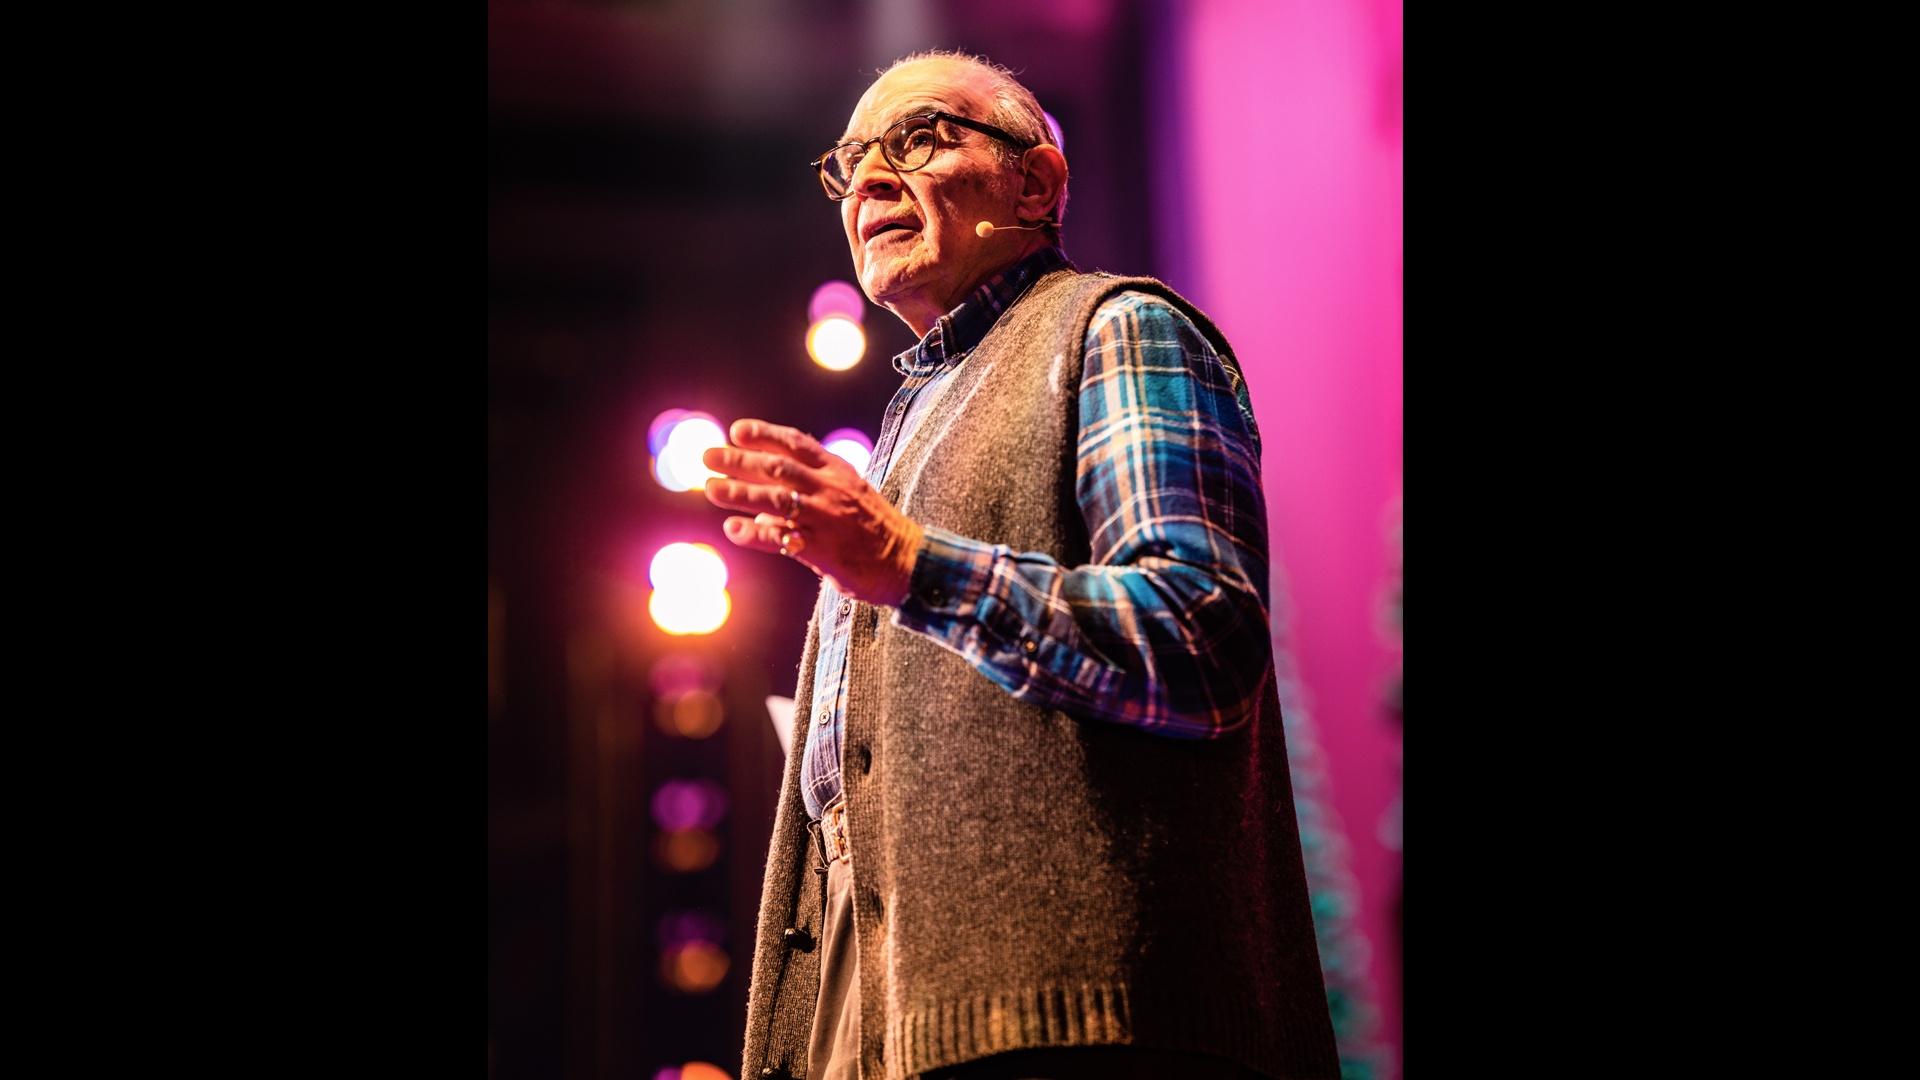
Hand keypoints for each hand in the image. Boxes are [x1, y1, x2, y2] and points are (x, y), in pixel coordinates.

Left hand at [702, 419, 923, 606]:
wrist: (909, 562)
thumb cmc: (876, 529)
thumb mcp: (850, 496)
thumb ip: (810, 495)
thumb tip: (763, 510)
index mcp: (838, 471)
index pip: (796, 444)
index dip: (765, 435)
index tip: (736, 431)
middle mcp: (830, 490)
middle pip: (778, 468)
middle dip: (739, 460)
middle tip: (708, 456)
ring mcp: (826, 518)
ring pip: (775, 499)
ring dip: (739, 492)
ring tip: (711, 489)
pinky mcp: (822, 550)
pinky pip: (781, 539)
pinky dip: (754, 533)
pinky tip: (733, 529)